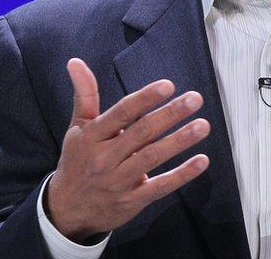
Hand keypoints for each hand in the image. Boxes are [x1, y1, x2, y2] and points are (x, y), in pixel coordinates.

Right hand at [45, 58, 210, 242]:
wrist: (67, 210)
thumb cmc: (78, 161)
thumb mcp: (78, 128)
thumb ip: (84, 94)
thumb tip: (75, 61)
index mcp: (92, 136)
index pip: (122, 113)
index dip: (145, 99)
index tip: (168, 86)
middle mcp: (105, 158)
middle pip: (142, 133)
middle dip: (170, 114)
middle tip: (195, 99)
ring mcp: (119, 181)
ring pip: (152, 157)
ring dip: (179, 141)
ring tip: (203, 125)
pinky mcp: (132, 201)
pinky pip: (160, 187)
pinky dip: (182, 175)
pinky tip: (201, 161)